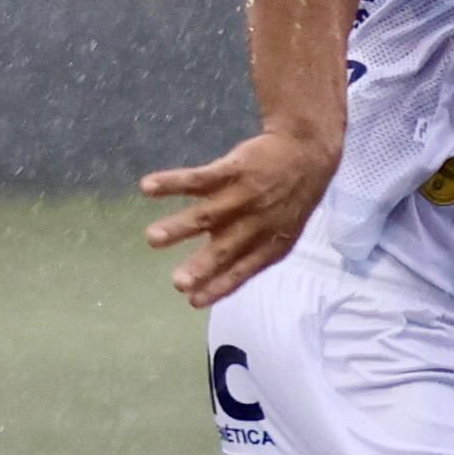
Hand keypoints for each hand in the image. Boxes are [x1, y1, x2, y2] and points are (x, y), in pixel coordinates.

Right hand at [142, 123, 341, 307]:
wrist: (306, 153)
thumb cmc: (287, 201)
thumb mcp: (280, 234)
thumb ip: (248, 254)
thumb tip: (211, 282)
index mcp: (269, 244)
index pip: (242, 270)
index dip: (218, 286)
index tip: (193, 301)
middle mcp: (255, 223)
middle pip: (224, 247)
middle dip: (201, 266)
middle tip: (177, 282)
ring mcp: (243, 196)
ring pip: (207, 214)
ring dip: (179, 226)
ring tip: (152, 237)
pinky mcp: (233, 169)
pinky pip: (199, 178)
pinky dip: (172, 182)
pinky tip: (147, 187)